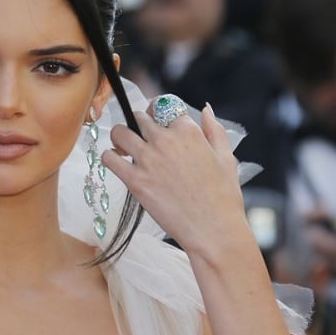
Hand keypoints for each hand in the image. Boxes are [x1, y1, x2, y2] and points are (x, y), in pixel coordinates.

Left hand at [102, 103, 248, 253]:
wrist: (213, 229)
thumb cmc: (223, 197)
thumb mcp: (226, 157)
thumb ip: (214, 130)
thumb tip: (206, 109)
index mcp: (188, 131)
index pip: (164, 105)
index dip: (156, 110)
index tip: (154, 118)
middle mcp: (166, 140)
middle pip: (139, 116)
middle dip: (137, 124)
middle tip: (138, 137)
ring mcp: (148, 159)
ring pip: (120, 132)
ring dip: (119, 137)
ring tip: (123, 148)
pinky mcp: (135, 180)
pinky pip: (109, 158)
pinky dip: (109, 157)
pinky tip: (117, 164)